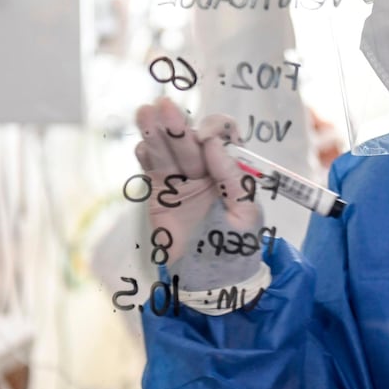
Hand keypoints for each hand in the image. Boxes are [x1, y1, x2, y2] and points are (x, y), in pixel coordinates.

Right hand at [134, 97, 263, 289]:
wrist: (213, 281)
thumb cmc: (237, 247)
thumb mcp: (246, 214)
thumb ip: (234, 180)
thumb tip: (214, 145)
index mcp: (231, 169)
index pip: (221, 138)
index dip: (213, 131)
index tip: (206, 139)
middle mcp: (205, 169)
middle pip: (189, 140)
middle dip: (178, 126)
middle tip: (164, 108)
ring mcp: (181, 180)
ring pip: (166, 151)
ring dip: (156, 133)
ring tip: (145, 113)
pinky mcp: (160, 194)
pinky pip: (151, 171)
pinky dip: (146, 157)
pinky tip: (142, 145)